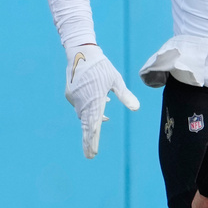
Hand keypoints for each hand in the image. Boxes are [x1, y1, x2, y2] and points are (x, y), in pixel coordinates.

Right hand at [64, 44, 139, 158]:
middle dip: (89, 140)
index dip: (93, 141)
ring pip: (83, 115)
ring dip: (91, 122)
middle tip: (90, 155)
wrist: (81, 52)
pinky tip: (100, 105)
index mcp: (94, 101)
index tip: (93, 153)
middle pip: (86, 125)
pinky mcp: (70, 94)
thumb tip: (136, 108)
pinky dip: (88, 110)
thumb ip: (125, 95)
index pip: (94, 126)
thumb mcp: (116, 80)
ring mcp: (74, 98)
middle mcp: (82, 102)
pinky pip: (80, 106)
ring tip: (102, 125)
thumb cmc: (102, 66)